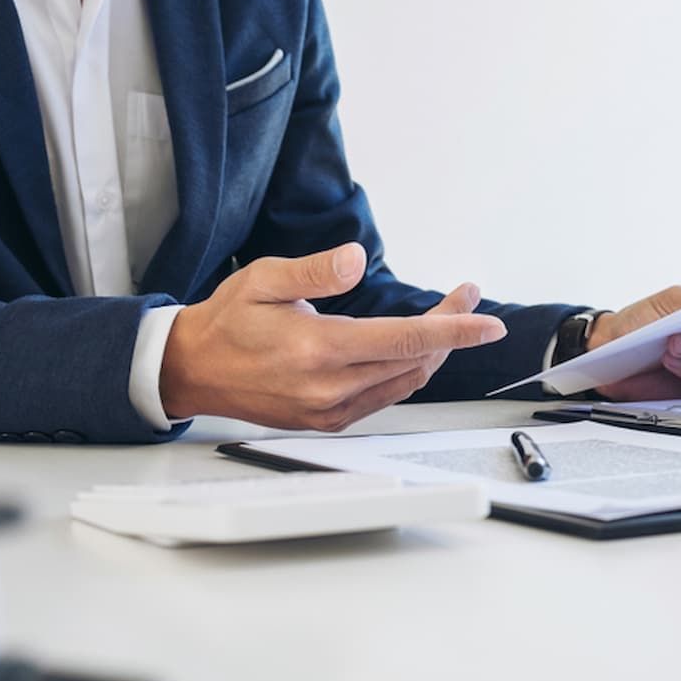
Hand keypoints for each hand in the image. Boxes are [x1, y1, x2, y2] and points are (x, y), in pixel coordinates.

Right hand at [159, 243, 506, 429]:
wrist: (192, 370)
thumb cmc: (226, 321)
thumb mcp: (264, 278)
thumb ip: (315, 270)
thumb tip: (357, 260)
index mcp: (318, 350)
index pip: (406, 340)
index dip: (455, 330)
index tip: (488, 323)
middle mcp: (330, 387)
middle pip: (414, 360)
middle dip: (450, 329)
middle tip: (466, 298)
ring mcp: (330, 410)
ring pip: (405, 382)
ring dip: (433, 351)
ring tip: (448, 318)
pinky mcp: (328, 421)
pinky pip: (384, 397)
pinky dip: (408, 372)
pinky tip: (414, 349)